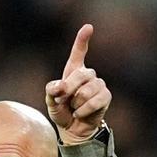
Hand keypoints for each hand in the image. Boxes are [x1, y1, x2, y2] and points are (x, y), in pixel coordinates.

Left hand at [45, 24, 110, 143]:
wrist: (72, 129)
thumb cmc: (61, 111)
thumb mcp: (50, 101)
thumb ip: (51, 91)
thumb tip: (60, 87)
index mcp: (73, 70)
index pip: (79, 52)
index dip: (82, 39)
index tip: (88, 27)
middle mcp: (88, 75)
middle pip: (81, 74)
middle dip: (69, 89)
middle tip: (62, 100)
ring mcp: (99, 85)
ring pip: (87, 90)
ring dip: (76, 103)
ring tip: (74, 108)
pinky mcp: (106, 97)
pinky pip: (95, 101)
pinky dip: (84, 110)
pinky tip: (80, 113)